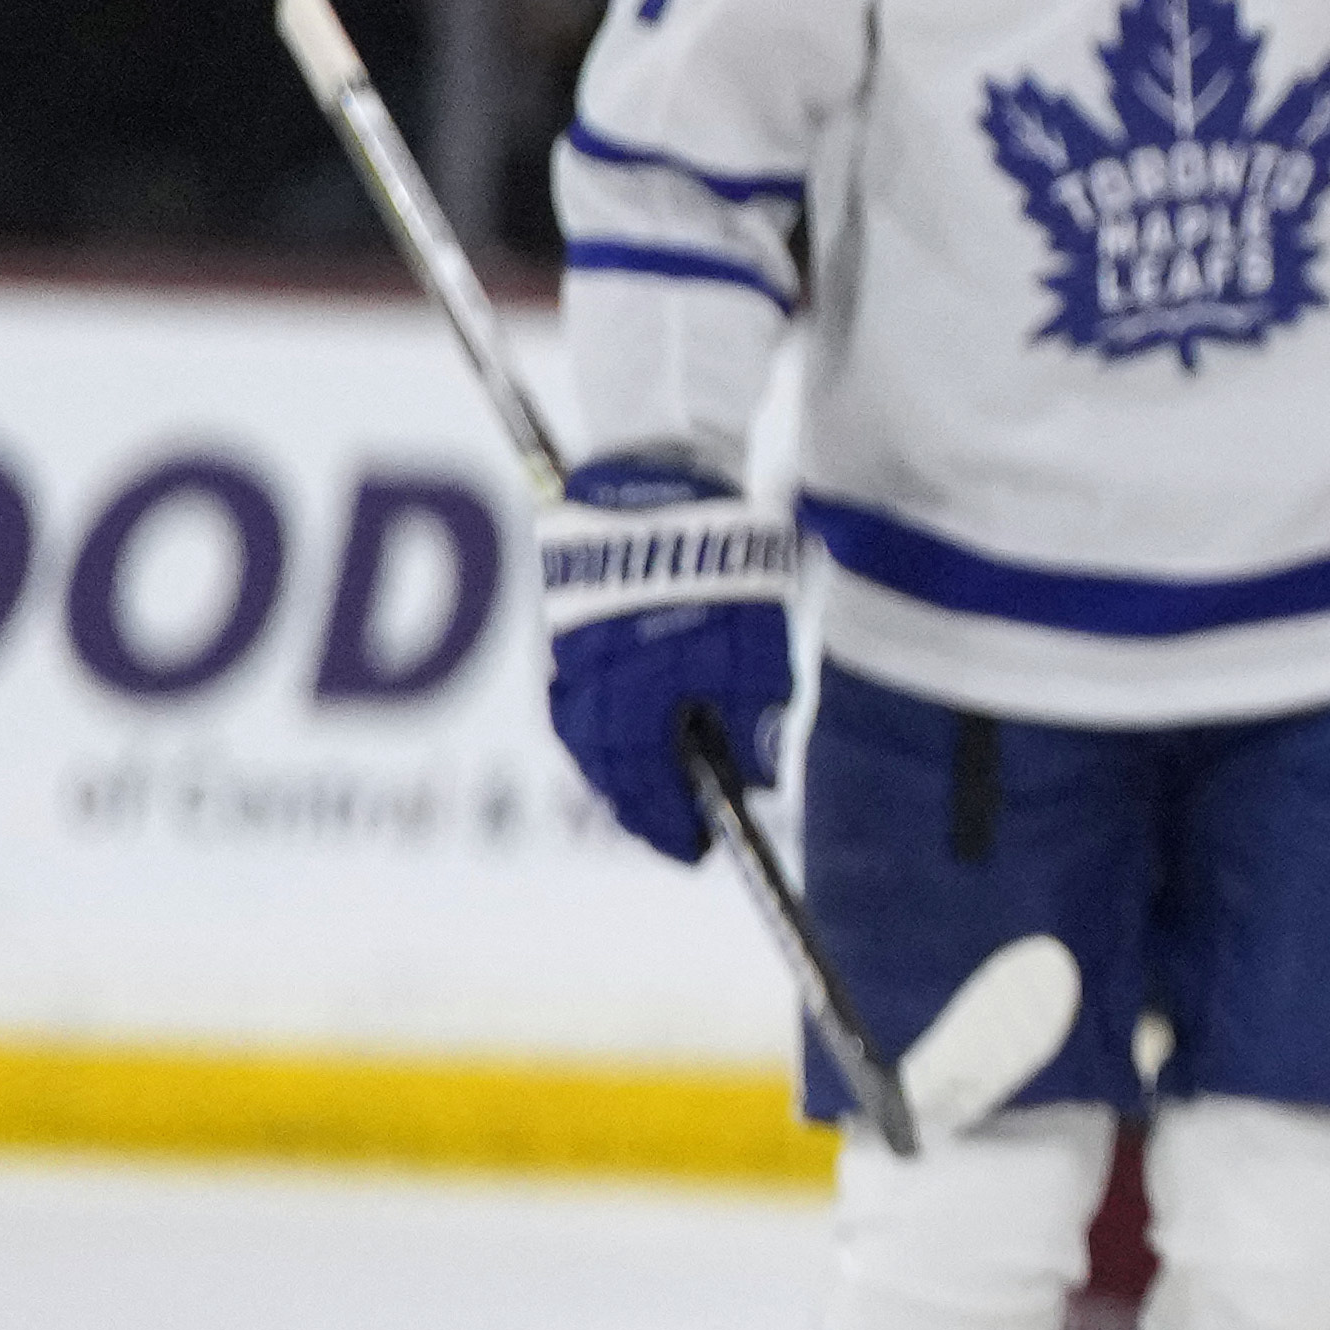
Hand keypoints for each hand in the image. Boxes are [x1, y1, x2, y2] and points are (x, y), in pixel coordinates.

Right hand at [536, 454, 790, 863]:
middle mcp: (595, 681)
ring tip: (649, 800)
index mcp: (645, 691)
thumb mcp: (766, 647)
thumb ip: (759, 718)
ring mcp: (571, 652)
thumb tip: (759, 784)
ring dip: (616, 774)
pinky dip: (598, 731)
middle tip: (673, 836)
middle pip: (609, 767)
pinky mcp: (563, 624)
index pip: (650, 784)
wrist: (664, 476)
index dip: (672, 825)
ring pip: (585, 735)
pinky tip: (622, 744)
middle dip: (641, 808)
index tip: (695, 853)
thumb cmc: (732, 562)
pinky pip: (573, 699)